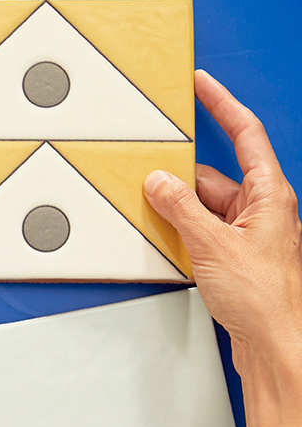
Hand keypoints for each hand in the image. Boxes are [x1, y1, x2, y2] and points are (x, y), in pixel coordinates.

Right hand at [144, 70, 301, 379]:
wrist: (274, 342)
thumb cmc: (263, 298)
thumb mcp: (211, 245)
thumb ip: (181, 210)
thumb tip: (160, 183)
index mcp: (269, 194)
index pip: (245, 134)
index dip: (222, 105)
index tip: (203, 84)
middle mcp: (262, 210)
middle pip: (215, 177)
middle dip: (181, 179)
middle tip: (152, 176)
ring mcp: (249, 234)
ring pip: (205, 207)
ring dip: (179, 212)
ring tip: (156, 218)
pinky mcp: (236, 258)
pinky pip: (204, 232)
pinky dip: (183, 233)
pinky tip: (168, 243)